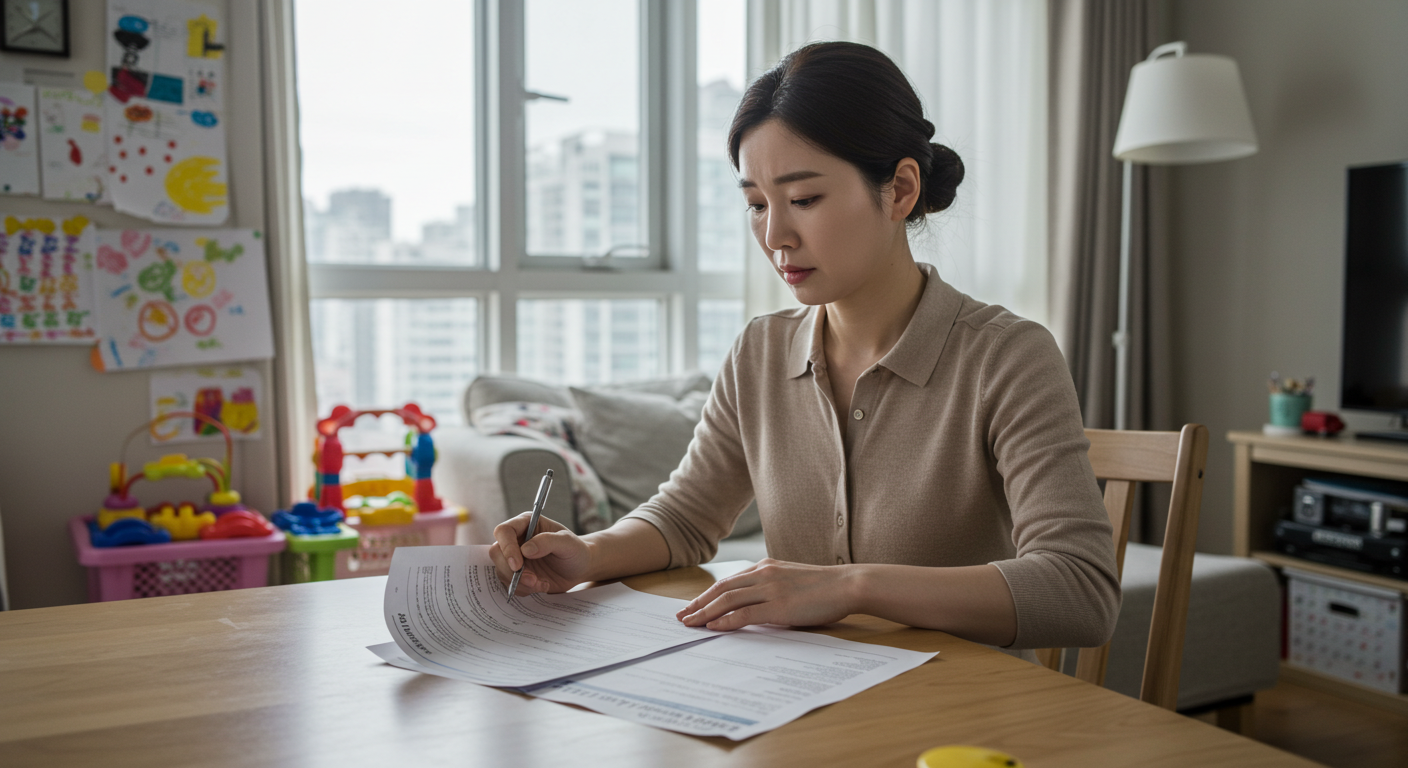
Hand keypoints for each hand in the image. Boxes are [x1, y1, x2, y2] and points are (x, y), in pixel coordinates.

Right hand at [489, 511, 592, 595]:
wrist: (579, 568)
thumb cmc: (575, 550)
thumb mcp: (568, 542)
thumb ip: (548, 541)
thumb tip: (525, 550)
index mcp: (525, 524)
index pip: (504, 531)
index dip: (506, 548)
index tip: (517, 565)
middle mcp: (516, 540)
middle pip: (496, 553)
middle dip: (512, 571)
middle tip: (532, 580)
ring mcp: (515, 558)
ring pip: (501, 571)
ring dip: (519, 583)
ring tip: (542, 584)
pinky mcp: (517, 574)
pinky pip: (510, 584)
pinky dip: (523, 589)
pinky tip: (542, 586)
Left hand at [676, 558, 860, 630]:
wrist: (847, 584)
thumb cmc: (824, 587)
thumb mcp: (790, 581)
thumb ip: (770, 588)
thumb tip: (752, 608)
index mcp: (765, 567)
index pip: (728, 581)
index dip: (707, 595)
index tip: (693, 606)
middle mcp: (763, 574)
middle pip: (721, 589)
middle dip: (698, 603)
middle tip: (682, 616)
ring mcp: (770, 589)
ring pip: (727, 600)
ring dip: (705, 612)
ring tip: (690, 623)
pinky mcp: (779, 606)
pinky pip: (744, 614)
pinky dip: (725, 620)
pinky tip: (712, 627)